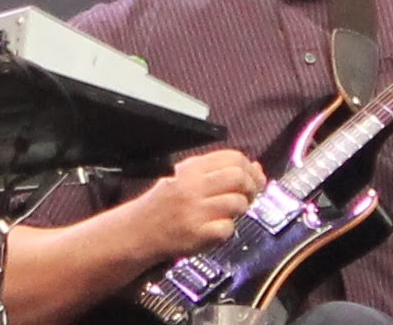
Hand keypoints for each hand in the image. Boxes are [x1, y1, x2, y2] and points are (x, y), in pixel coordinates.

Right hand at [132, 149, 266, 259]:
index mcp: (191, 168)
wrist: (137, 231)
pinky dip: (227, 230)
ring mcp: (195, 211)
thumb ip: (218, 170)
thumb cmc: (164, 204)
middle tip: (249, 196)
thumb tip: (255, 167)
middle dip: (251, 187)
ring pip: (237, 203)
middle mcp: (193, 186)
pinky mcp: (197, 234)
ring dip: (240, 209)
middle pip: (239, 177)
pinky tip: (217, 228)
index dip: (250, 168)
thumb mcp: (185, 177)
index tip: (254, 178)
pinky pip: (228, 228)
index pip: (233, 158)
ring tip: (229, 213)